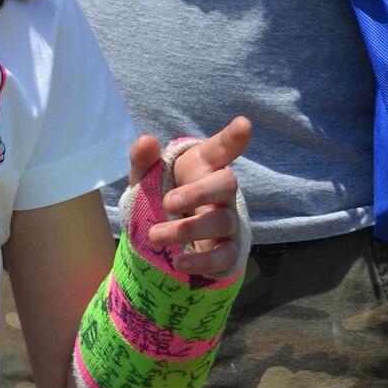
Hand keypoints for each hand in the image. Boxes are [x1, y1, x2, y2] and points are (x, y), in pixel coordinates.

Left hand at [127, 117, 249, 275]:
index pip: (221, 148)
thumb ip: (144, 158)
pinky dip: (203, 262)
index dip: (233, 137)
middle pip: (227, 183)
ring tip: (155, 236)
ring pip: (221, 221)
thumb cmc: (161, 193)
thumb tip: (146, 141)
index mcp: (204, 165)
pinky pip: (225, 257)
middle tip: (168, 203)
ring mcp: (228, 220)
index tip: (243, 125)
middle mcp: (222, 191)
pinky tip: (179, 262)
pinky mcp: (227, 251)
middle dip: (198, 193)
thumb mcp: (146, 175)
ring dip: (188, 230)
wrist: (167, 233)